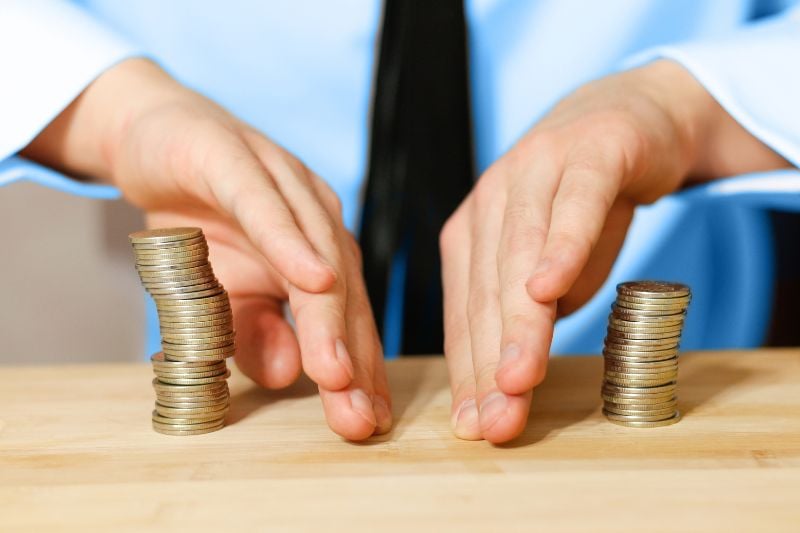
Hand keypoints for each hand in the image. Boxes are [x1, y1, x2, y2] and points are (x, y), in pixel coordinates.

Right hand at [23, 58, 390, 440]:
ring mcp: (285, 186)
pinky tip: (312, 279)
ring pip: (316, 256)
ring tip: (337, 373)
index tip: (368, 425)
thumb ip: (255, 332)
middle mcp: (317, 222)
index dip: (359, 374)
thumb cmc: (203, 219)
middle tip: (359, 419)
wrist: (156, 141)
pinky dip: (291, 244)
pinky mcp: (241, 161)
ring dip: (328, 318)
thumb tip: (290, 376)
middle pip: (344, 298)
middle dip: (353, 361)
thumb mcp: (223, 291)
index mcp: (321, 254)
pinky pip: (268, 207)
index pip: (348, 321)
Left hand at [440, 60, 788, 442]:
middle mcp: (491, 203)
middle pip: (485, 294)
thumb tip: (512, 375)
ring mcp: (534, 172)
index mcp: (471, 234)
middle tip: (495, 423)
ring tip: (517, 378)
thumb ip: (531, 315)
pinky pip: (572, 206)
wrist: (627, 118)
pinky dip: (561, 248)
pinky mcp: (588, 153)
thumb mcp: (552, 269)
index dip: (469, 373)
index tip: (475, 427)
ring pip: (520, 256)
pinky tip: (550, 289)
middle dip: (488, 364)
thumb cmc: (581, 206)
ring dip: (519, 323)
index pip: (464, 314)